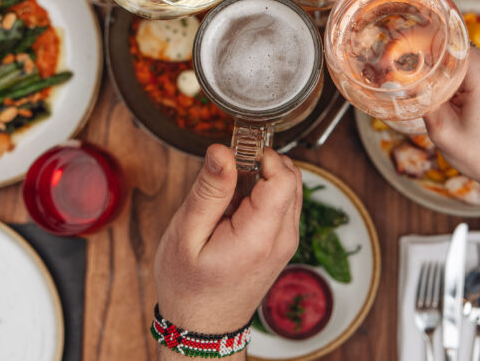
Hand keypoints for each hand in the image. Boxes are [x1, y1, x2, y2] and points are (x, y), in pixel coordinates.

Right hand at [154, 145, 302, 333]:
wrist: (202, 328)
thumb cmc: (188, 287)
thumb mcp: (187, 234)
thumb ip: (210, 190)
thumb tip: (222, 150)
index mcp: (261, 235)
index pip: (285, 176)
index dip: (261, 156)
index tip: (233, 156)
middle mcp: (283, 238)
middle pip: (292, 177)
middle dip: (261, 164)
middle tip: (225, 175)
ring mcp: (286, 242)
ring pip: (289, 188)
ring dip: (262, 178)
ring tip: (226, 195)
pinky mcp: (281, 244)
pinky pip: (282, 205)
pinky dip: (262, 195)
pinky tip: (234, 208)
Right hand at [423, 49, 479, 196]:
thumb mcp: (444, 134)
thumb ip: (424, 102)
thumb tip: (409, 84)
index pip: (441, 46)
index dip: (419, 54)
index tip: (403, 67)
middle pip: (452, 51)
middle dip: (433, 67)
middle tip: (417, 88)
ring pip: (463, 60)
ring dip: (448, 76)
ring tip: (441, 101)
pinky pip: (475, 69)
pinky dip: (462, 81)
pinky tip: (457, 104)